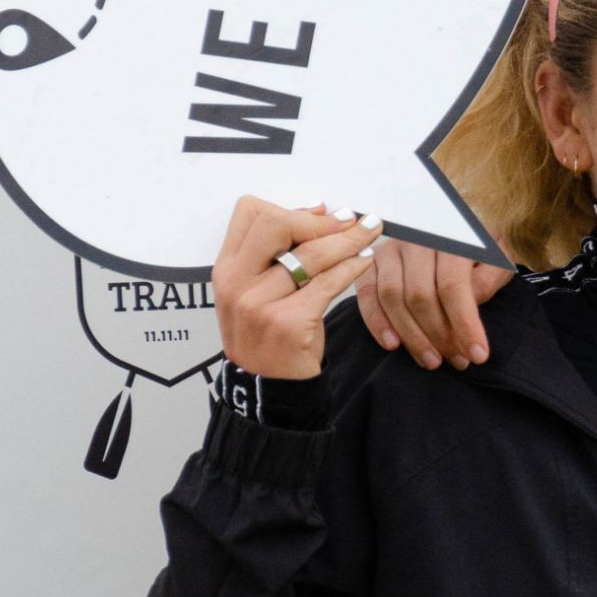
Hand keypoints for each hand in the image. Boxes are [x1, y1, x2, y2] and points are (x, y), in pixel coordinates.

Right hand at [215, 197, 385, 380]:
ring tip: (370, 232)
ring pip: (309, 254)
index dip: (288, 208)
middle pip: (276, 224)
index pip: (249, 212)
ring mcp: (259, 304)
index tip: (319, 213)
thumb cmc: (268, 334)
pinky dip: (352, 267)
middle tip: (349, 220)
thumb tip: (318, 209)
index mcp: (226, 269)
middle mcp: (236, 283)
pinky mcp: (287, 323)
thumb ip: (275, 254)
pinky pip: (327, 283)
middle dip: (319, 220)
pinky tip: (365, 261)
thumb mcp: (256, 292)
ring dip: (348, 239)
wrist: (267, 389)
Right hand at [354, 239, 511, 370]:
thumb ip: (488, 280)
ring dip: (411, 336)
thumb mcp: (497, 257)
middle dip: (439, 336)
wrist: (453, 224)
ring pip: (392, 297)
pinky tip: (393, 345)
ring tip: (431, 360)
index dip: (464, 324)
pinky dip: (376, 321)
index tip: (478, 355)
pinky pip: (367, 293)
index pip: (452, 285)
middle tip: (457, 361)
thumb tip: (468, 310)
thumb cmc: (479, 246)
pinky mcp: (372, 261)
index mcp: (450, 234)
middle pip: (420, 295)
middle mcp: (415, 238)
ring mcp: (390, 248)